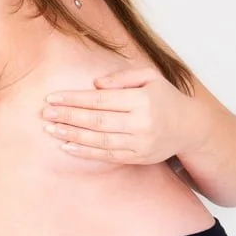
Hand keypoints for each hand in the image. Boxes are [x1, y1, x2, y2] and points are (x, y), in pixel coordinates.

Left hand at [41, 65, 208, 163]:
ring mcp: (139, 143)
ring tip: (51, 130)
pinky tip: (67, 146)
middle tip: (46, 114)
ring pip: (99, 140)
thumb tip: (95, 85)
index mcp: (143, 99)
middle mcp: (141, 123)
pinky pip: (107, 155)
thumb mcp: (150, 77)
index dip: (75, 99)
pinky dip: (85, 152)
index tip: (53, 98)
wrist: (189, 127)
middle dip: (68, 117)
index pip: (101, 100)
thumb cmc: (164, 98)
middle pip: (97, 121)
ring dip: (72, 136)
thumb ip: (122, 77)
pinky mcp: (138, 157)